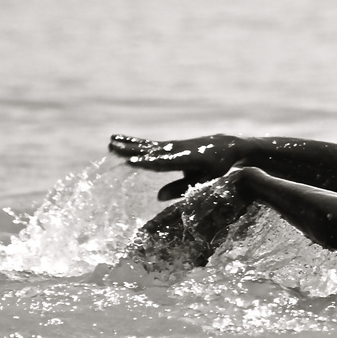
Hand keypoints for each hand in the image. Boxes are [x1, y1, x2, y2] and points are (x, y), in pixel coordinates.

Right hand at [109, 134, 243, 200]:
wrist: (226, 146)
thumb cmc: (217, 167)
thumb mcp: (204, 180)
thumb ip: (182, 188)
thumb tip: (158, 197)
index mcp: (188, 158)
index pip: (163, 162)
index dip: (146, 163)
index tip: (129, 162)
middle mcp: (177, 149)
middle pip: (151, 151)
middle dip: (131, 150)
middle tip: (112, 148)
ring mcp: (172, 145)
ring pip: (147, 145)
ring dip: (128, 144)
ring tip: (110, 141)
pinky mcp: (170, 145)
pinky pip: (150, 144)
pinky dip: (135, 142)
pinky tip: (120, 140)